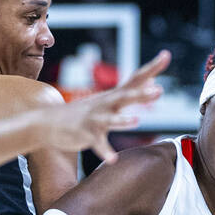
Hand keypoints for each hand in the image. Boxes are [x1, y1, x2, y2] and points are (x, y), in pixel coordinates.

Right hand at [43, 51, 169, 161]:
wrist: (49, 122)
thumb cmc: (83, 112)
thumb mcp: (108, 100)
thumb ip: (131, 91)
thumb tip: (153, 80)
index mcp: (114, 96)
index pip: (135, 78)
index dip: (152, 68)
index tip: (166, 55)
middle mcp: (105, 104)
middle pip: (125, 96)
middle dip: (141, 94)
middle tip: (158, 91)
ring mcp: (94, 119)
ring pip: (110, 119)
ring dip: (122, 120)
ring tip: (136, 121)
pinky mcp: (85, 134)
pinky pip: (97, 144)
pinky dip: (105, 151)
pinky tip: (113, 160)